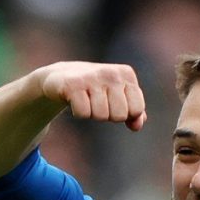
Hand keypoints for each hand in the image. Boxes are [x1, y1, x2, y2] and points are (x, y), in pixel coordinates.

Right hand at [33, 62, 147, 131]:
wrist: (62, 77)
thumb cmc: (97, 90)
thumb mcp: (119, 98)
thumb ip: (134, 113)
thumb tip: (137, 126)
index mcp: (126, 74)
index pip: (137, 110)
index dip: (125, 114)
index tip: (114, 103)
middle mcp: (111, 73)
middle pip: (119, 116)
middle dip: (108, 116)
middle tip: (98, 103)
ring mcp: (92, 77)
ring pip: (100, 116)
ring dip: (92, 114)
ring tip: (87, 100)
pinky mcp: (73, 84)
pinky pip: (83, 114)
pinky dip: (79, 113)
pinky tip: (75, 100)